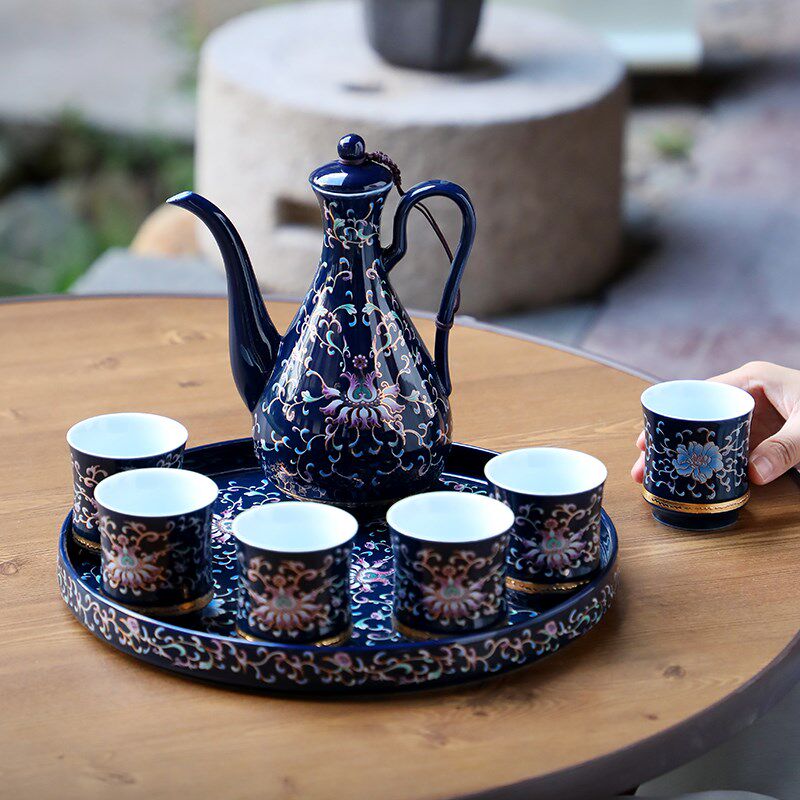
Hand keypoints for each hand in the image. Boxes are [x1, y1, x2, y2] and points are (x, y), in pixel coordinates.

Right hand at [631, 361, 799, 485]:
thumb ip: (786, 447)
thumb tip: (752, 474)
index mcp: (753, 380)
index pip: (699, 393)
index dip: (671, 416)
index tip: (648, 436)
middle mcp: (748, 397)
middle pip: (697, 417)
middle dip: (669, 441)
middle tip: (643, 464)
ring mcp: (754, 419)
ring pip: (708, 436)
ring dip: (685, 456)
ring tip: (657, 477)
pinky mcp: (763, 439)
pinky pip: (728, 450)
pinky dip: (709, 465)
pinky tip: (694, 480)